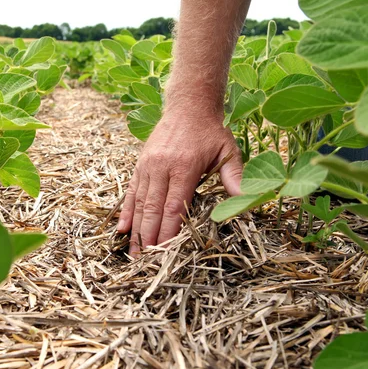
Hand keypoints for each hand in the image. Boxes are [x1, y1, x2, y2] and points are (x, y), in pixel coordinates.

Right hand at [116, 109, 242, 254]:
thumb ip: (235, 177)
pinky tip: (121, 229)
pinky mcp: (140, 164)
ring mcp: (148, 166)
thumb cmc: (211, 131)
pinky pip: (131, 192)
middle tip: (144, 262)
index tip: (164, 251)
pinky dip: (126, 211)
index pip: (174, 206)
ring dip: (136, 230)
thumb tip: (245, 200)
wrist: (188, 105)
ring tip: (132, 253)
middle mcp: (162, 167)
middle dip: (149, 238)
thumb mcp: (228, 151)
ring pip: (140, 203)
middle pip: (153, 209)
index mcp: (184, 167)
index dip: (168, 231)